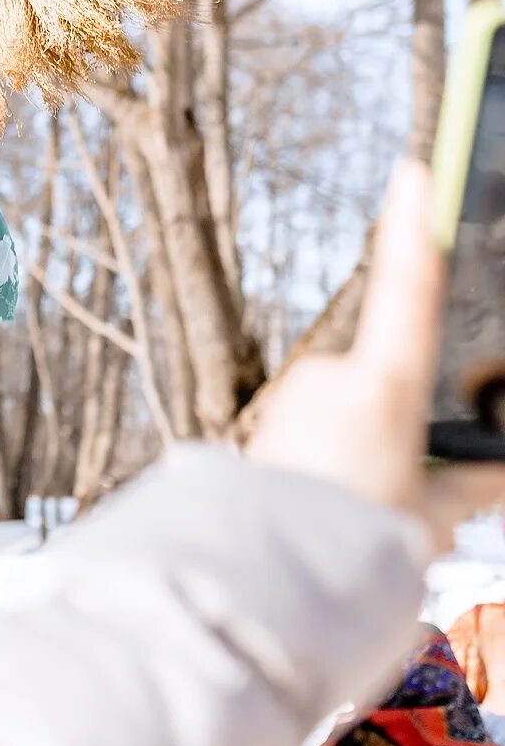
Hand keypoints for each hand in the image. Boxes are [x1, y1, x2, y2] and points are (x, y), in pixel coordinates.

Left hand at [249, 161, 504, 549]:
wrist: (264, 574)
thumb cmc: (350, 546)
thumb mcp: (427, 521)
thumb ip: (462, 492)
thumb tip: (492, 477)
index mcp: (385, 388)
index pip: (408, 291)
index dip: (413, 230)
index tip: (412, 172)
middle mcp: (333, 379)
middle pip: (380, 391)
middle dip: (392, 439)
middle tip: (385, 498)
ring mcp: (295, 399)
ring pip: (341, 419)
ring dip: (352, 458)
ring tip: (350, 514)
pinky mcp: (264, 424)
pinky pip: (308, 438)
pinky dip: (320, 468)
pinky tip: (320, 512)